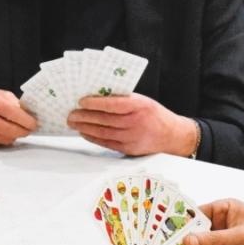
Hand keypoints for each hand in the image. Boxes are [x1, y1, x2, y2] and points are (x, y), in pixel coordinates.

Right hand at [0, 87, 37, 146]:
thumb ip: (13, 103)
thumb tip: (29, 116)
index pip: (10, 112)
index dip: (25, 120)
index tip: (34, 123)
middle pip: (8, 130)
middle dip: (23, 131)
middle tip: (29, 129)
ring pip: (4, 140)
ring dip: (14, 136)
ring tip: (16, 129)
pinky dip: (3, 140)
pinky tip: (2, 132)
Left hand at [68, 93, 198, 156]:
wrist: (172, 135)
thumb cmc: (155, 115)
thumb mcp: (143, 101)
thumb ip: (123, 99)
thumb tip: (98, 96)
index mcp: (139, 106)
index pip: (113, 104)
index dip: (95, 103)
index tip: (81, 101)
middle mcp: (135, 122)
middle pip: (104, 119)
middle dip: (84, 116)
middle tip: (71, 114)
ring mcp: (131, 137)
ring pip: (103, 132)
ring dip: (85, 127)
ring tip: (74, 123)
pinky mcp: (128, 148)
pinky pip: (106, 142)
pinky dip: (93, 137)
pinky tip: (84, 132)